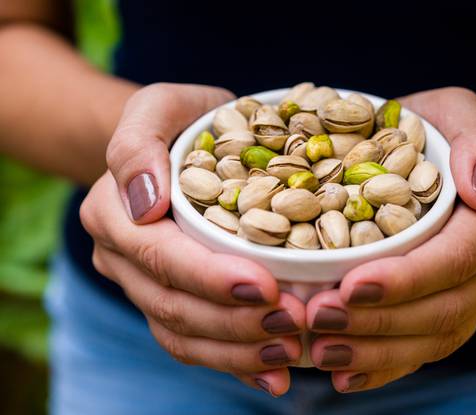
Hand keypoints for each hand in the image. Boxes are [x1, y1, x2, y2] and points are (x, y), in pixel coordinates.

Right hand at [81, 83, 305, 396]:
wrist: (181, 144)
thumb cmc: (179, 119)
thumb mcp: (158, 106)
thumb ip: (137, 143)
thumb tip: (142, 201)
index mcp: (113, 213)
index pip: (159, 256)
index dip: (210, 277)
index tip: (264, 286)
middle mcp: (122, 258)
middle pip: (172, 305)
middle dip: (234, 322)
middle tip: (294, 323)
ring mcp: (144, 287)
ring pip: (183, 335)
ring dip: (238, 351)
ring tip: (291, 352)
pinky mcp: (172, 302)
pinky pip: (196, 343)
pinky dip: (235, 362)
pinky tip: (274, 372)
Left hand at [306, 87, 475, 392]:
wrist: (436, 158)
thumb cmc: (436, 130)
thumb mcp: (456, 111)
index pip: (456, 257)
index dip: (407, 278)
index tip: (351, 285)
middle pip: (444, 307)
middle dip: (380, 321)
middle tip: (318, 320)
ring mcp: (469, 293)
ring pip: (432, 338)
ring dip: (375, 351)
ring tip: (321, 352)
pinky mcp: (444, 312)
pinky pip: (422, 350)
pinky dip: (383, 368)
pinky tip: (344, 376)